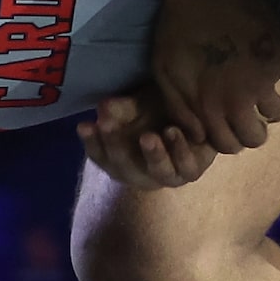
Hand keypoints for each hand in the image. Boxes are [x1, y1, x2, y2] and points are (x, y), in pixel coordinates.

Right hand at [79, 87, 216, 189]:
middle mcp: (140, 173)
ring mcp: (167, 175)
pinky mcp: (191, 171)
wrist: (195, 113)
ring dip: (153, 155)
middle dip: (114, 145)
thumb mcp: (137, 105)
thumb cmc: (159, 111)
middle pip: (123, 167)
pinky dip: (179, 150)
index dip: (91, 142)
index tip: (84, 125)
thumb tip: (102, 107)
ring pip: (158, 172)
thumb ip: (121, 109)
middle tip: (106, 124)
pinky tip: (172, 131)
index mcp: (120, 158)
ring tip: (147, 137)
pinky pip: (186, 168)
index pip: (100, 156)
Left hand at [148, 0, 279, 156]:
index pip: (228, 145)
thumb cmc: (178, 27)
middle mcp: (239, 101)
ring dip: (267, 99)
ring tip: (257, 82)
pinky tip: (267, 56)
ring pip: (275, 109)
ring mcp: (263, 80)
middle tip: (249, 111)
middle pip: (256, 137)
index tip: (229, 125)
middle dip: (252, 128)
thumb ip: (180, 108)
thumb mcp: (164, 72)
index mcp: (208, 108)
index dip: (229, 138)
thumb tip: (198, 135)